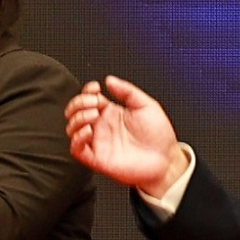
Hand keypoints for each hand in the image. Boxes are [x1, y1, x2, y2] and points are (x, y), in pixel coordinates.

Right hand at [63, 76, 182, 192]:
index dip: (87, 91)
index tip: (95, 87)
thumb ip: (127, 91)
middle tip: (94, 102)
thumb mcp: (147, 105)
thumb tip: (109, 80)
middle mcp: (102, 126)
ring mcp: (98, 141)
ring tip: (94, 114)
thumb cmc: (159, 135)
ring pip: (72, 128)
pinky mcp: (97, 158)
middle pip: (76, 111)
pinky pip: (76, 149)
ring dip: (78, 118)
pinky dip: (77, 138)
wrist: (166, 159)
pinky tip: (89, 130)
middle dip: (79, 102)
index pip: (88, 98)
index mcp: (111, 113)